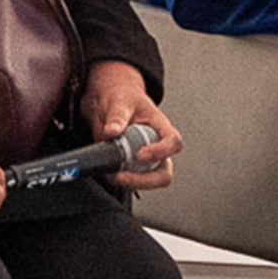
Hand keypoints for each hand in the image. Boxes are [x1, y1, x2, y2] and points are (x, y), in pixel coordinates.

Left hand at [78, 60, 183, 190]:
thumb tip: (112, 131)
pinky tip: (107, 172)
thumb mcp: (119, 101)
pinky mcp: (128, 166)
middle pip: (163, 173)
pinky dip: (118, 180)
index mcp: (160, 127)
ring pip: (147, 181)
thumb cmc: (121, 96)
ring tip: (111, 174)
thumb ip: (117, 116)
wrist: (105, 99)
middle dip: (144, 180)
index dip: (160, 151)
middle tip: (122, 175)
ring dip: (129, 182)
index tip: (140, 154)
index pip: (172, 142)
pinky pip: (129, 180)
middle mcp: (155, 146)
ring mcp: (143, 159)